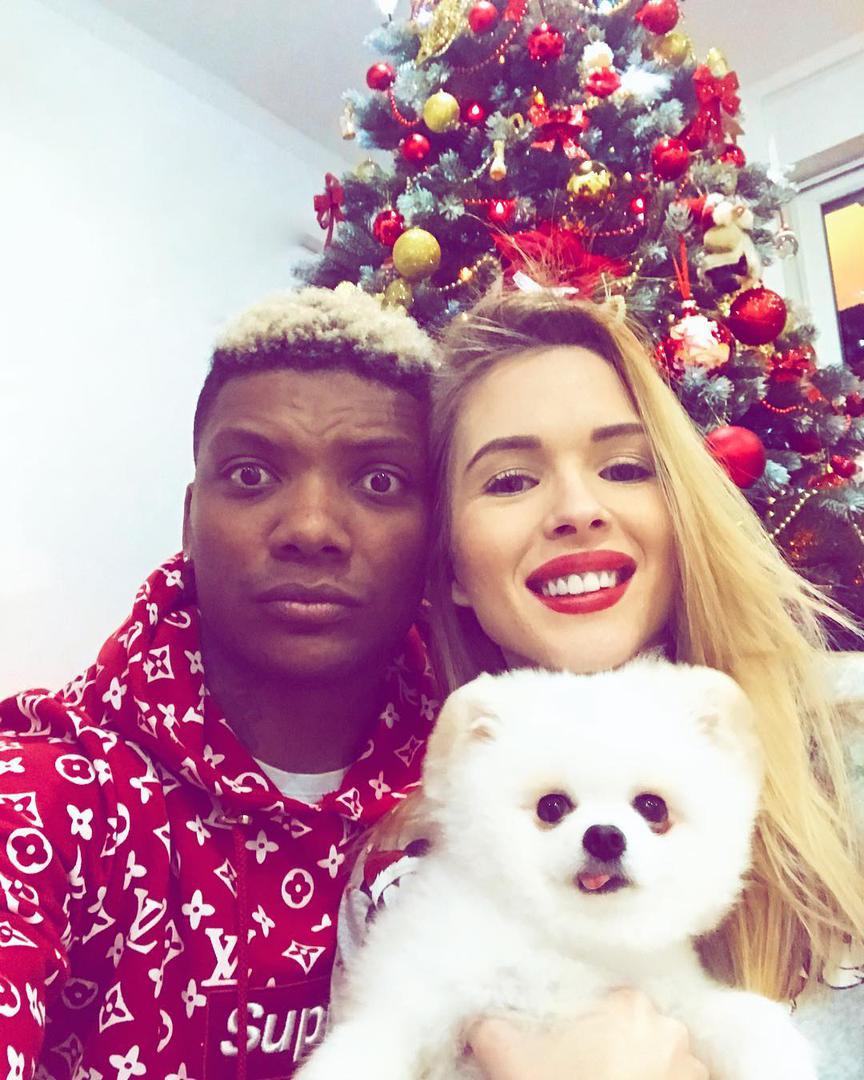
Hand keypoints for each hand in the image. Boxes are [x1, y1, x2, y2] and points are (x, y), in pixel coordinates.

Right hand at [468, 989, 708, 1079]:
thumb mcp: (510, 1057)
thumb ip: (490, 1028)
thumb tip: (476, 1023)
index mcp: (630, 1006)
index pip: (610, 1000)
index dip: (589, 1024)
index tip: (574, 1045)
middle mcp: (670, 1031)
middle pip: (640, 1030)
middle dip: (619, 1048)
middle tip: (589, 1070)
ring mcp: (691, 1072)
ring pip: (664, 1062)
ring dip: (645, 1073)